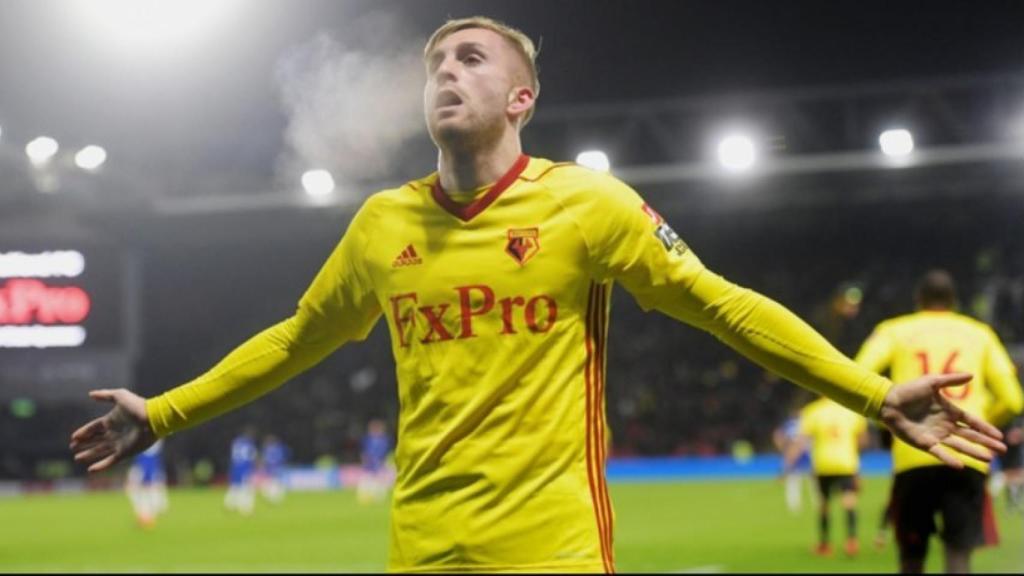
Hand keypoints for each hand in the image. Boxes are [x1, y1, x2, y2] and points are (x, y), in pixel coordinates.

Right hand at [69, 388, 156, 472]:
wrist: (152, 418)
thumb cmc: (137, 406)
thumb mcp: (120, 395)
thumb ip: (105, 395)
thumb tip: (90, 394)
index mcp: (111, 420)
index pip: (93, 428)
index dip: (84, 432)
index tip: (73, 437)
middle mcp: (114, 433)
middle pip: (95, 440)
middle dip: (84, 444)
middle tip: (72, 447)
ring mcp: (119, 444)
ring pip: (100, 451)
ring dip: (88, 455)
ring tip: (77, 458)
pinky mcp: (125, 452)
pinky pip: (110, 461)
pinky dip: (100, 466)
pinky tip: (90, 469)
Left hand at [879, 373, 1005, 467]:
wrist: (887, 401)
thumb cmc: (908, 390)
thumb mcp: (932, 382)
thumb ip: (951, 380)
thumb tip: (972, 375)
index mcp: (949, 412)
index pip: (972, 422)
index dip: (985, 428)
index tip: (999, 436)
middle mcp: (945, 425)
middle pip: (970, 436)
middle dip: (986, 443)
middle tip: (1002, 450)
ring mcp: (935, 435)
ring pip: (959, 445)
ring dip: (974, 452)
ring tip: (989, 458)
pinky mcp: (924, 443)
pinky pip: (939, 452)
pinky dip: (949, 459)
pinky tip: (961, 465)